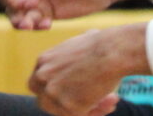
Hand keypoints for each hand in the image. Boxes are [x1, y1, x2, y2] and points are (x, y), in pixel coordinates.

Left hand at [29, 23, 149, 115]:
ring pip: (66, 112)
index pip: (39, 84)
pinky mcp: (69, 106)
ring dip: (89, 108)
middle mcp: (43, 77)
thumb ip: (68, 59)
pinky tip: (113, 98)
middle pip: (45, 102)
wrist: (112, 52)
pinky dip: (99, 110)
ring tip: (110, 97)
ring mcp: (54, 92)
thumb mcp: (75, 46)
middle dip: (65, 106)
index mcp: (43, 60)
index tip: (70, 94)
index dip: (53, 92)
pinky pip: (83, 115)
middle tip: (89, 103)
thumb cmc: (102, 44)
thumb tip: (78, 58)